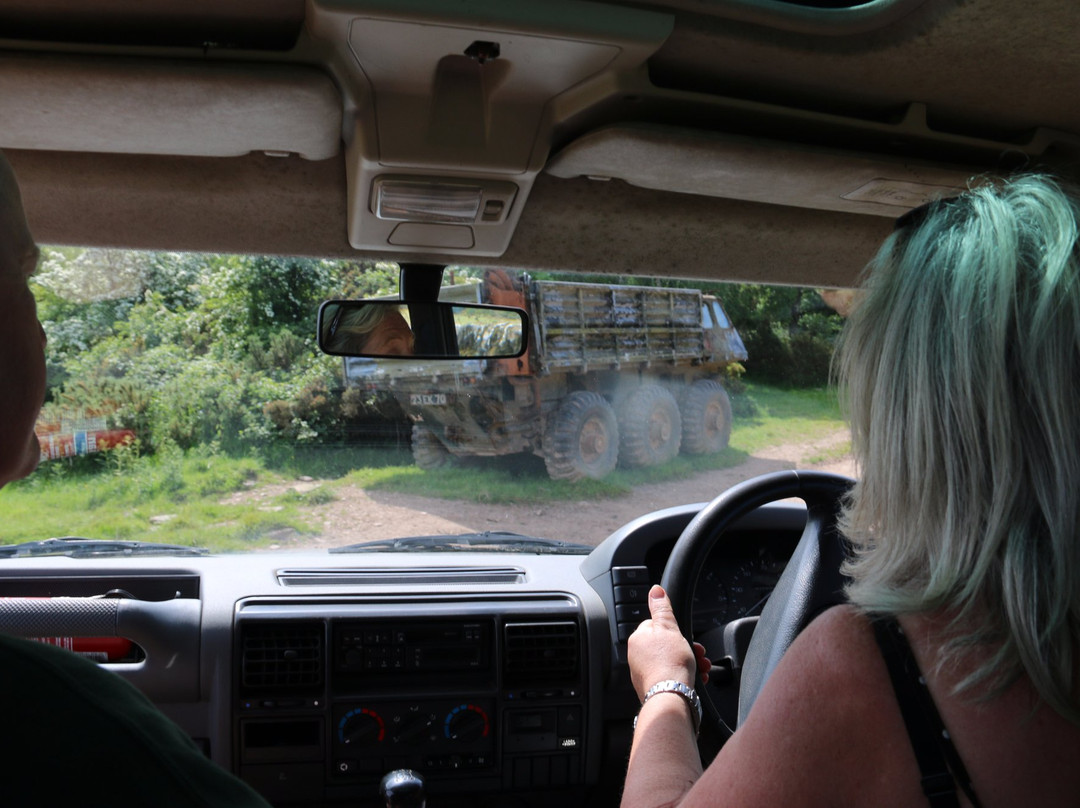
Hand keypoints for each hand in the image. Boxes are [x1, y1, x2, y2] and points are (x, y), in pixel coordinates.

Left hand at [627, 585, 710, 700]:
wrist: (671, 697)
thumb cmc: (670, 663)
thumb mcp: (670, 628)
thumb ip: (662, 608)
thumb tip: (655, 591)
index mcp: (638, 639)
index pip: (657, 626)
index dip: (675, 630)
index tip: (686, 636)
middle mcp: (637, 656)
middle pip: (667, 645)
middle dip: (687, 648)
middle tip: (699, 653)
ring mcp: (644, 673)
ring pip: (671, 662)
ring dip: (690, 662)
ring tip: (701, 667)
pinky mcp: (653, 688)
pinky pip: (671, 677)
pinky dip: (684, 676)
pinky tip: (695, 679)